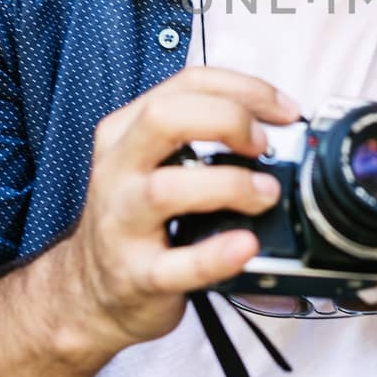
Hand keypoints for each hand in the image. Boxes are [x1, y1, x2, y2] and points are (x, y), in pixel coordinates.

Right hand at [61, 68, 299, 355]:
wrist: (90, 292)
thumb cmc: (135, 218)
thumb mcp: (152, 162)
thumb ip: (200, 137)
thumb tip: (277, 129)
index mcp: (126, 132)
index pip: (187, 84)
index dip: (246, 89)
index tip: (285, 111)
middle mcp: (118, 170)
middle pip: (164, 118)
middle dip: (226, 119)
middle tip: (263, 145)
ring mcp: (122, 223)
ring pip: (165, 189)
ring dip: (229, 185)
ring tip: (264, 195)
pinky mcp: (136, 276)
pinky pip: (176, 265)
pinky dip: (215, 255)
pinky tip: (245, 245)